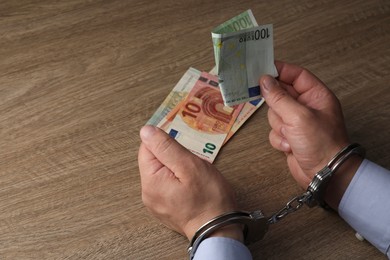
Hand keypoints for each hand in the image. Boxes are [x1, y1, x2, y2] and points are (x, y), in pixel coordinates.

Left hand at [138, 125, 242, 240]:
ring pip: (162, 173)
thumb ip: (166, 147)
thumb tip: (145, 131)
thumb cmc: (208, 198)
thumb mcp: (190, 166)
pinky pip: (167, 186)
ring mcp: (155, 203)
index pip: (147, 148)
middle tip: (193, 166)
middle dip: (174, 157)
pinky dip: (179, 181)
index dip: (165, 143)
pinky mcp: (164, 209)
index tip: (183, 149)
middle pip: (154, 161)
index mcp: (150, 181)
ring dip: (178, 169)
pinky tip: (192, 187)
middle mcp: (148, 193)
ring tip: (194, 178)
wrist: (218, 231)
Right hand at [259, 61, 361, 208]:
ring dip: (278, 125)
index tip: (260, 69)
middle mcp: (306, 106)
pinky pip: (274, 130)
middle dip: (276, 105)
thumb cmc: (321, 143)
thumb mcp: (299, 116)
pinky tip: (289, 146)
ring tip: (290, 135)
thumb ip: (279, 97)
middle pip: (280, 94)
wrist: (324, 174)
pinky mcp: (289, 136)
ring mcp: (297, 122)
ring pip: (274, 114)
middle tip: (276, 110)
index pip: (296, 75)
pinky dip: (278, 138)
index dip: (280, 71)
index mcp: (316, 95)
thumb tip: (264, 81)